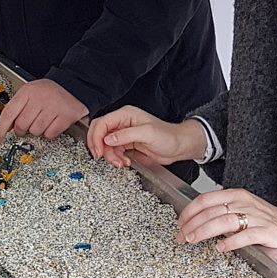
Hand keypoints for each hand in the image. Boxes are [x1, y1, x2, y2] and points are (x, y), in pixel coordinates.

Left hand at [0, 79, 86, 142]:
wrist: (74, 85)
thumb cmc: (50, 91)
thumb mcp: (30, 92)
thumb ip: (17, 107)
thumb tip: (5, 127)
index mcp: (27, 91)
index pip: (9, 113)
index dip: (0, 129)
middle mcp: (39, 98)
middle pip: (21, 125)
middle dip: (22, 130)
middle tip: (26, 126)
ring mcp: (53, 107)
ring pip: (35, 131)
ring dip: (37, 131)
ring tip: (42, 121)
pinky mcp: (65, 116)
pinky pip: (50, 134)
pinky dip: (49, 133)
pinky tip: (51, 124)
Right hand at [87, 107, 206, 169]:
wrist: (179, 146)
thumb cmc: (168, 136)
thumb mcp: (147, 133)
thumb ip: (126, 135)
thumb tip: (108, 139)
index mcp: (126, 115)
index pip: (102, 123)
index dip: (96, 137)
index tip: (98, 151)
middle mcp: (123, 123)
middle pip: (100, 132)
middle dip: (99, 146)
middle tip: (102, 157)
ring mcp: (124, 134)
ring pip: (105, 144)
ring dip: (110, 156)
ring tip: (120, 162)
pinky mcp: (127, 144)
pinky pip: (113, 151)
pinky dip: (116, 158)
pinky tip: (124, 162)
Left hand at [175, 188, 276, 258]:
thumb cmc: (262, 223)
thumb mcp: (240, 212)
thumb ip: (220, 213)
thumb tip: (193, 221)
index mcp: (237, 196)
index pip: (207, 199)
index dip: (190, 211)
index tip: (180, 223)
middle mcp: (247, 204)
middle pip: (212, 211)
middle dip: (193, 224)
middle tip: (182, 236)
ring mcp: (259, 218)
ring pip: (225, 221)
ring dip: (205, 231)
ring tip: (193, 240)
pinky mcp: (269, 233)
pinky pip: (247, 236)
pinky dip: (231, 242)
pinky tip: (220, 248)